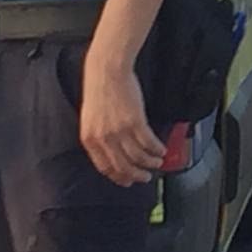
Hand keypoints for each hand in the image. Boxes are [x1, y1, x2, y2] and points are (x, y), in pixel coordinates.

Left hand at [78, 56, 165, 186]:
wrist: (107, 70)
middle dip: (136, 175)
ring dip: (150, 163)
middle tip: (145, 177)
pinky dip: (157, 149)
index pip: (104, 167)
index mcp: (90, 139)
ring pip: (138, 157)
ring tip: (157, 163)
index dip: (118, 177)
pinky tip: (161, 149)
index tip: (127, 180)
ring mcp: (120, 130)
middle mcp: (104, 138)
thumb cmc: (99, 89)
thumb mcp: (91, 118)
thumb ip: (99, 136)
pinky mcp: (135, 121)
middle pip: (123, 166)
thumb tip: (112, 151)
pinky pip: (149, 143)